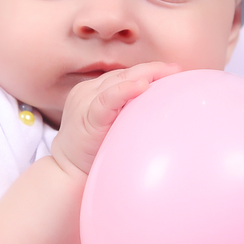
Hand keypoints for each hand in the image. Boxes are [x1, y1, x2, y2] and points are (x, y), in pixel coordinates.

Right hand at [49, 62, 179, 177]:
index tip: (174, 71)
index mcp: (93, 91)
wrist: (67, 173)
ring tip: (167, 72)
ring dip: (145, 74)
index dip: (149, 70)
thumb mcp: (109, 126)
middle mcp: (87, 91)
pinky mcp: (86, 116)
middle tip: (176, 69)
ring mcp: (85, 101)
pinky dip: (125, 90)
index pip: (124, 74)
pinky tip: (142, 86)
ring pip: (118, 80)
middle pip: (124, 73)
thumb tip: (158, 111)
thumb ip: (125, 113)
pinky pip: (107, 99)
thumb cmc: (91, 152)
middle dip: (153, 69)